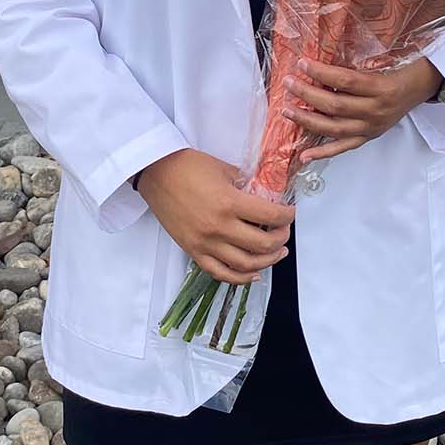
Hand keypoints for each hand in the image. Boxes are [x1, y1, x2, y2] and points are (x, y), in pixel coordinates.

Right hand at [136, 148, 294, 284]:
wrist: (155, 173)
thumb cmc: (187, 166)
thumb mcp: (224, 169)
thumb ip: (246, 185)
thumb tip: (266, 197)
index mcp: (229, 203)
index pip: (270, 217)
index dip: (287, 216)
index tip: (290, 213)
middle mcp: (219, 227)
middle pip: (263, 245)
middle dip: (281, 238)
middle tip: (283, 231)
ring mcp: (205, 243)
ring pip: (246, 265)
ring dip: (267, 261)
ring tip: (277, 253)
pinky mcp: (193, 251)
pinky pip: (220, 273)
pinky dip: (240, 278)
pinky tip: (253, 274)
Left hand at [280, 56, 441, 163]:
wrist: (419, 89)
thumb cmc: (397, 74)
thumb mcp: (379, 67)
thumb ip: (351, 72)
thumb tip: (316, 68)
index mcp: (379, 88)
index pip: (344, 80)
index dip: (321, 72)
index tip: (302, 64)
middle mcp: (375, 111)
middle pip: (335, 105)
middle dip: (307, 94)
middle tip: (289, 83)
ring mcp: (370, 128)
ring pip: (334, 128)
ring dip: (307, 120)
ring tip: (288, 110)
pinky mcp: (368, 138)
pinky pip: (342, 148)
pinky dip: (322, 153)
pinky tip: (304, 155)